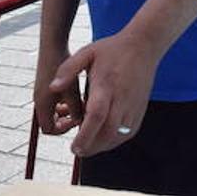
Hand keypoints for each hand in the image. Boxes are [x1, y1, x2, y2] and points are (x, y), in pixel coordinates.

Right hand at [34, 44, 83, 138]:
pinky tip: (77, 92)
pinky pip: (55, 101)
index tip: (76, 121)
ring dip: (67, 110)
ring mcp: (42, 93)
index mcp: (42, 106)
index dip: (63, 130)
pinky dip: (65, 102)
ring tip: (80, 103)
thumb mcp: (72, 91)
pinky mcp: (46, 86)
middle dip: (66, 120)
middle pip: (51, 122)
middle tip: (80, 113)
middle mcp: (39, 101)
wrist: (53, 46)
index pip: (49, 129)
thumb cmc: (62, 68)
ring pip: (55, 111)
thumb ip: (76, 109)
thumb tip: (81, 123)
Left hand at [49, 30, 162, 157]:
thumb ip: (67, 69)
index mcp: (106, 85)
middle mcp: (122, 98)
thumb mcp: (87, 53)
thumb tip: (52, 88)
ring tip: (88, 144)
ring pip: (119, 136)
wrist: (144, 46)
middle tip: (77, 149)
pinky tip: (103, 137)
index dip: (85, 134)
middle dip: (91, 147)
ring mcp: (133, 105)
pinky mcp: (140, 109)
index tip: (73, 146)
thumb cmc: (113, 49)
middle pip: (108, 132)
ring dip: (102, 145)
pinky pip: (128, 133)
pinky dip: (114, 140)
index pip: (97, 115)